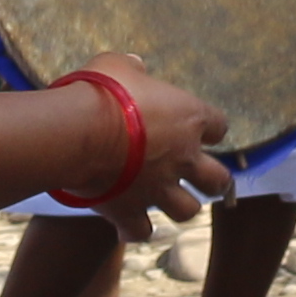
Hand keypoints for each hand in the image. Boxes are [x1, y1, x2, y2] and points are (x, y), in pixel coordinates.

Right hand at [75, 59, 238, 225]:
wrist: (78, 131)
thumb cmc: (101, 92)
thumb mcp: (117, 65)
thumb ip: (133, 68)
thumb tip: (135, 66)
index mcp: (188, 118)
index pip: (218, 125)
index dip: (209, 128)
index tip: (198, 128)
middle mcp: (182, 158)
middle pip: (217, 180)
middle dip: (211, 180)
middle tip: (199, 176)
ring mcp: (159, 189)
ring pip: (188, 211)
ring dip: (180, 206)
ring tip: (167, 199)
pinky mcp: (130, 210)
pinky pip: (141, 230)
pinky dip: (135, 228)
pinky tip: (128, 221)